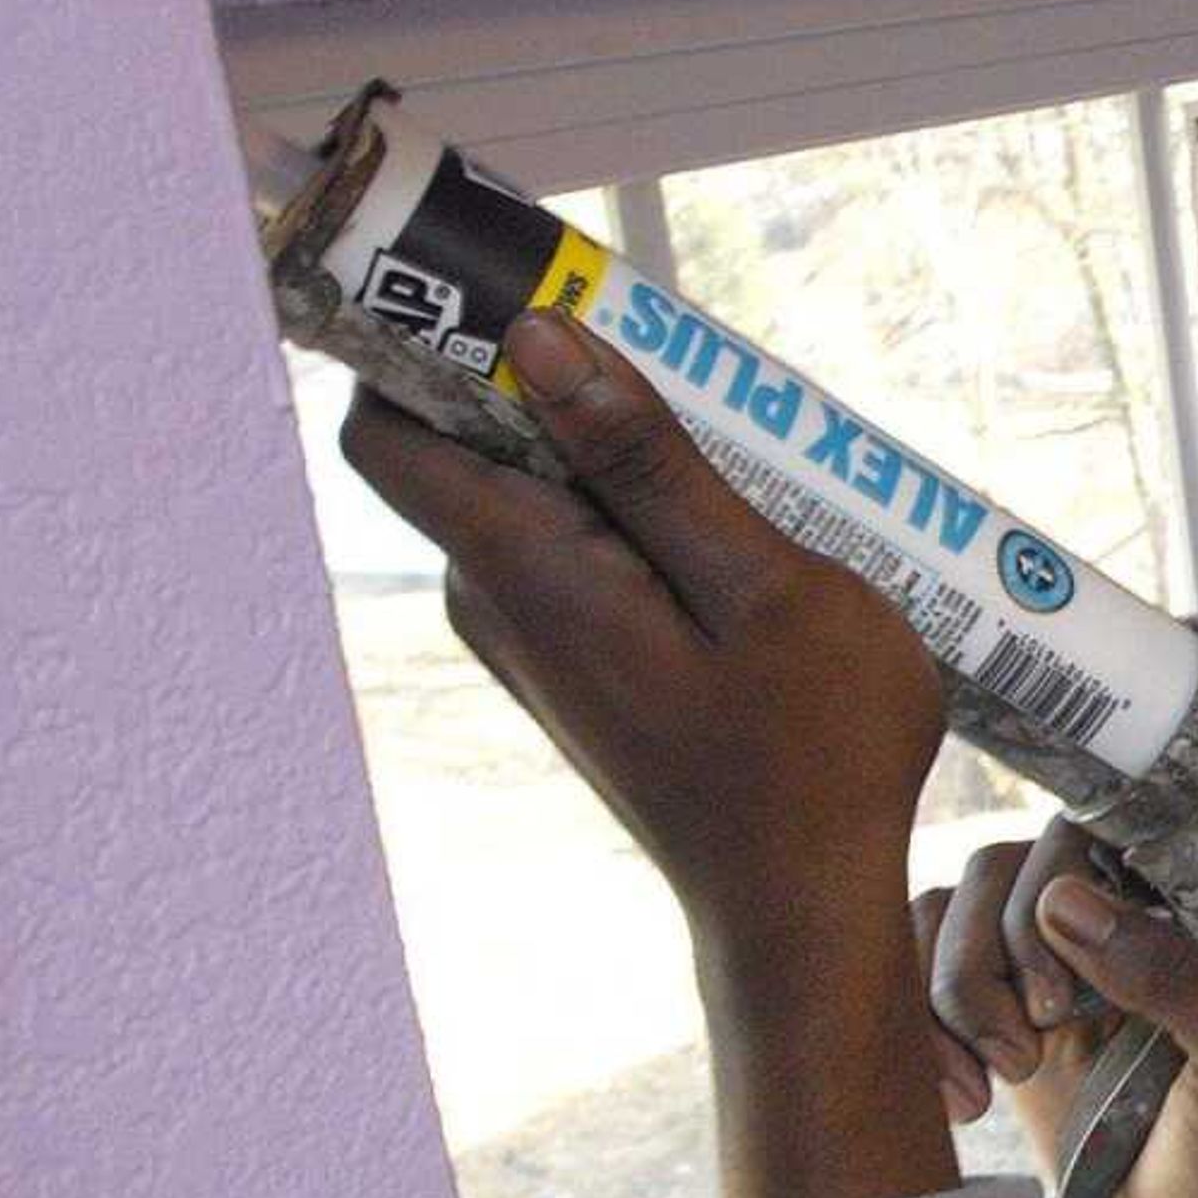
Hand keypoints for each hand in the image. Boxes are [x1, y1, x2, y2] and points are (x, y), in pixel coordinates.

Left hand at [340, 311, 948, 956]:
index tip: (531, 292)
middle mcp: (500, 606)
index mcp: (527, 573)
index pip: (387, 422)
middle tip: (691, 369)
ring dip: (614, 455)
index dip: (427, 337)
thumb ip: (653, 464)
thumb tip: (541, 340)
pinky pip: (574, 553)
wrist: (804, 906)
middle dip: (558, 380)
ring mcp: (535, 645)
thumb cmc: (811, 756)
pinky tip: (736, 541)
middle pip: (470, 443)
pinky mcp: (580, 671)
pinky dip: (632, 519)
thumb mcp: (764, 587)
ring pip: (534, 498)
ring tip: (745, 465)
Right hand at [920, 821, 1197, 1197]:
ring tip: (1007, 1075)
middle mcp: (1118, 903)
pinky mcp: (995, 1005)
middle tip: (1042, 1034)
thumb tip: (1064, 901)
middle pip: (1014, 863)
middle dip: (1005, 948)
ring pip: (955, 907)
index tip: (1064, 973)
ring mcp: (1048, 952)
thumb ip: (1184, 982)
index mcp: (1197, 892)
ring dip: (956, 986)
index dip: (1069, 870)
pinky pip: (918, 970)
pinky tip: (961, 1098)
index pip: (1113, 821)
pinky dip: (918, 1026)